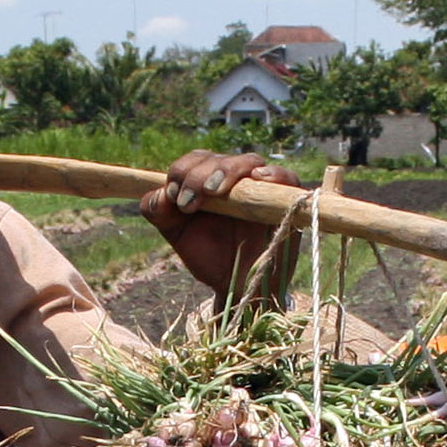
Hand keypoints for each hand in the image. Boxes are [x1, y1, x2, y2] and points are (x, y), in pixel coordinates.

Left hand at [140, 151, 302, 299]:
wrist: (236, 287)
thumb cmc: (210, 257)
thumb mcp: (178, 236)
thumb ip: (160, 212)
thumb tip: (161, 195)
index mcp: (208, 180)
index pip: (196, 160)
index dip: (182, 171)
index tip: (174, 197)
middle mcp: (235, 179)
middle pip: (218, 159)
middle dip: (198, 175)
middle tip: (189, 202)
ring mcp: (261, 187)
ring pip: (248, 162)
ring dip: (228, 171)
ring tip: (213, 191)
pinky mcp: (285, 200)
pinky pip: (285, 178)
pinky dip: (273, 174)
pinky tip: (257, 177)